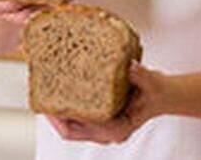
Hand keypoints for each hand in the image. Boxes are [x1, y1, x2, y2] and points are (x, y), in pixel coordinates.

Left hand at [45, 63, 168, 143]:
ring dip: (56, 111)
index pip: (79, 130)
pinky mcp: (100, 121)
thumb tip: (131, 66)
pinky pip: (76, 119)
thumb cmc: (156, 90)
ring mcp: (102, 128)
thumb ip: (142, 75)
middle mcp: (107, 133)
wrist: (163, 95)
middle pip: (69, 130)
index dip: (60, 119)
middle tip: (38, 93)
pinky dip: (65, 107)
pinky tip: (56, 91)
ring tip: (42, 90)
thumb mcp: (152, 81)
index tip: (46, 104)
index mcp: (117, 129)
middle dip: (52, 115)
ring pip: (70, 126)